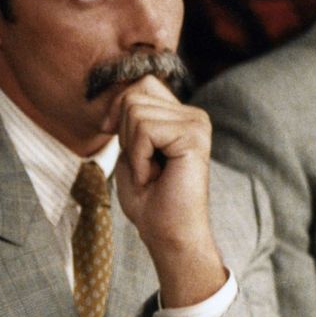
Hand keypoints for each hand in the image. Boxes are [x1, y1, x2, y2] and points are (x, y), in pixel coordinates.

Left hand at [103, 76, 225, 306]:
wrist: (165, 232)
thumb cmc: (147, 197)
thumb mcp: (130, 149)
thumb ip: (129, 118)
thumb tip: (120, 92)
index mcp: (180, 115)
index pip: (140, 84)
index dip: (118, 112)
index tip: (123, 144)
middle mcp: (194, 115)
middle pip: (134, 95)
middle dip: (124, 134)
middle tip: (143, 165)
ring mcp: (197, 123)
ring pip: (135, 112)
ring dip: (132, 150)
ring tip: (151, 172)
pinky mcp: (194, 136)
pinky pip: (145, 130)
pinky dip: (139, 157)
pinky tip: (155, 175)